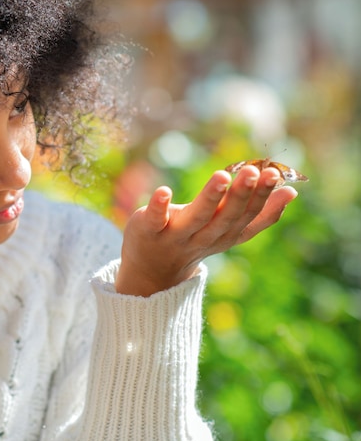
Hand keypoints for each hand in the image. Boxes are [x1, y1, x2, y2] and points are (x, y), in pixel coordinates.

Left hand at [116, 165, 297, 296]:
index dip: (262, 198)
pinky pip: (155, 220)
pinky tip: (163, 191)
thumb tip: (292, 191)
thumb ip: (258, 214)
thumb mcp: (228, 231)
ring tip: (221, 175)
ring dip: (210, 198)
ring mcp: (176, 236)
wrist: (152, 270)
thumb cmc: (195, 240)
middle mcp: (204, 238)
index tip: (274, 174)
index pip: (248, 218)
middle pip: (225, 218)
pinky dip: (159, 206)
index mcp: (226, 235)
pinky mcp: (149, 230)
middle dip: (240, 195)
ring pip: (196, 218)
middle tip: (252, 170)